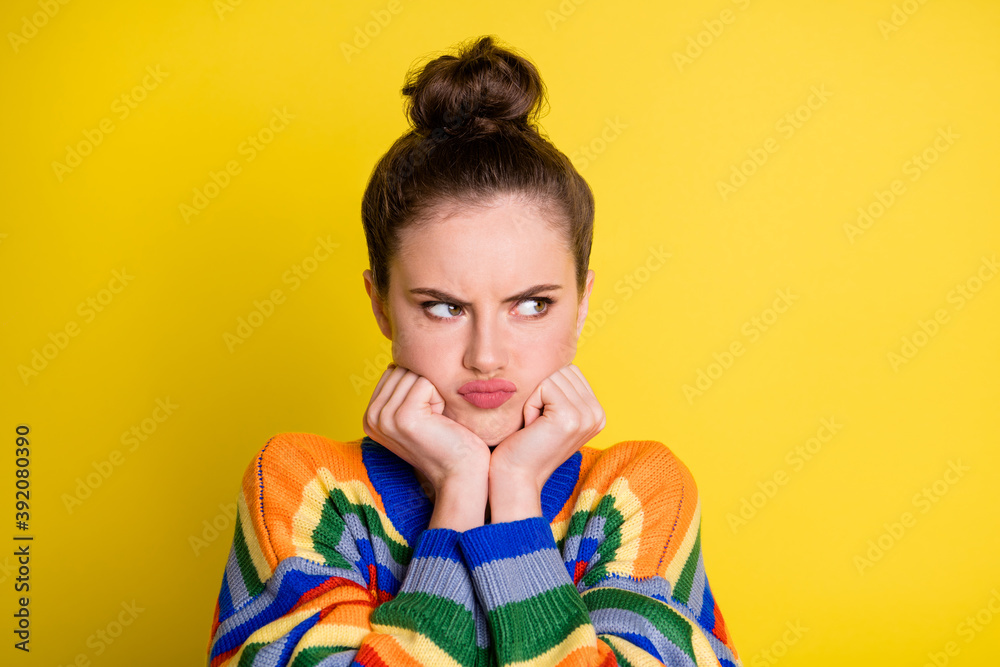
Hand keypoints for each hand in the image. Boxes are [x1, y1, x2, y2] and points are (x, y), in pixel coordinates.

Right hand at [362, 363, 489, 495]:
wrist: (461, 471)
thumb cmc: (446, 439)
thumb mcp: (415, 412)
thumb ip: (400, 389)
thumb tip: (399, 358)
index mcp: (369, 415)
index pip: (392, 371)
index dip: (416, 385)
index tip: (424, 414)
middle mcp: (371, 417)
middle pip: (402, 369)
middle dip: (425, 386)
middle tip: (432, 417)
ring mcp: (384, 418)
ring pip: (413, 374)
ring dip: (433, 392)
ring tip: (435, 419)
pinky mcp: (403, 417)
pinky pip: (425, 383)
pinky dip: (440, 398)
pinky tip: (440, 420)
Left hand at [489, 364, 605, 514]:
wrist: (516, 476)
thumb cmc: (526, 444)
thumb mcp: (552, 414)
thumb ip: (564, 391)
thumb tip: (559, 356)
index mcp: (598, 412)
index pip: (571, 371)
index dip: (549, 389)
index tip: (545, 419)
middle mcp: (598, 414)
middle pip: (563, 371)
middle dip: (542, 392)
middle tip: (538, 423)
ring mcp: (586, 416)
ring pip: (552, 377)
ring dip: (535, 399)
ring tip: (535, 425)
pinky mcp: (569, 417)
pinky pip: (543, 386)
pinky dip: (530, 404)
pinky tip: (532, 426)